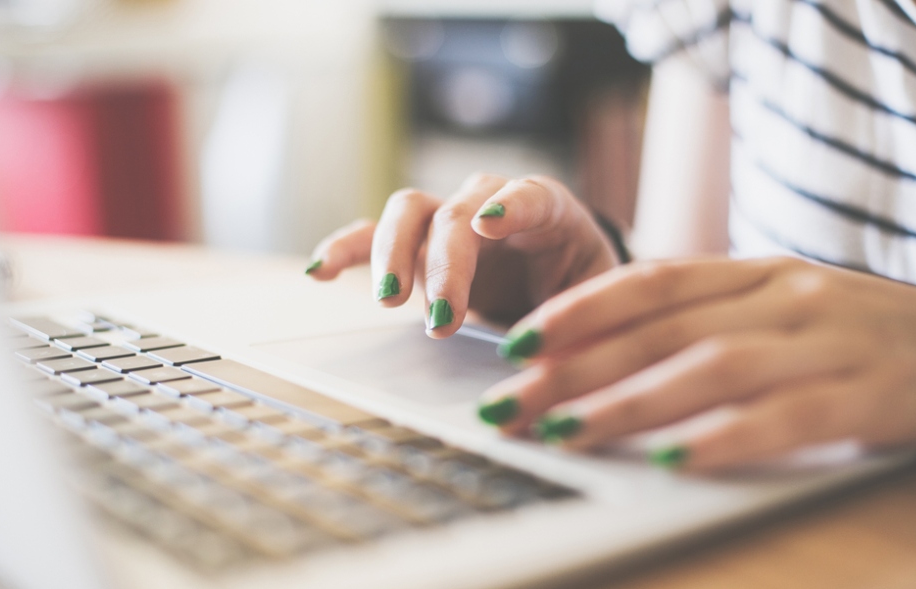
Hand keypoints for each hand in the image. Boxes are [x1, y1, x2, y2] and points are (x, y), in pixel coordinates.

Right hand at [306, 174, 617, 332]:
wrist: (562, 286)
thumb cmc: (581, 291)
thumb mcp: (594, 306)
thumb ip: (578, 326)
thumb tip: (553, 372)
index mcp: (549, 210)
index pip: (530, 195)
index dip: (510, 206)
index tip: (488, 225)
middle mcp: (491, 204)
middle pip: (455, 213)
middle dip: (444, 264)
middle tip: (442, 318)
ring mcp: (447, 220)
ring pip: (408, 213)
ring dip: (392, 254)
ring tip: (388, 303)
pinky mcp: (415, 245)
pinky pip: (372, 236)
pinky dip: (346, 249)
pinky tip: (320, 272)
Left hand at [479, 257, 915, 470]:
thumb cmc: (855, 335)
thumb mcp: (778, 310)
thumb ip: (704, 320)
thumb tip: (603, 350)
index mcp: (755, 273)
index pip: (651, 282)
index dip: (579, 310)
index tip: (518, 341)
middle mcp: (784, 295)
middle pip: (662, 330)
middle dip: (577, 367)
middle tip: (512, 401)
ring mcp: (829, 339)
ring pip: (711, 367)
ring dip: (630, 401)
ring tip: (565, 433)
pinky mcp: (870, 393)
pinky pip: (787, 415)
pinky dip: (723, 438)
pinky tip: (670, 461)